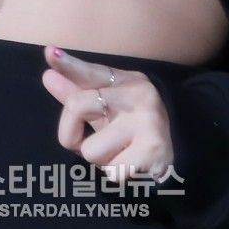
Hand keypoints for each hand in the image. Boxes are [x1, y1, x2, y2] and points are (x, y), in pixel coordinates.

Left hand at [42, 46, 173, 177]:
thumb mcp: (107, 110)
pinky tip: (133, 167)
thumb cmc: (133, 132)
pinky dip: (116, 175)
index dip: (68, 64)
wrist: (180, 158)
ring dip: (100, 161)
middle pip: (76, 106)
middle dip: (71, 135)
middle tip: (88, 144)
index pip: (91, 71)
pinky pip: (110, 171)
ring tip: (121, 154)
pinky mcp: (152, 150)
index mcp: (126, 81)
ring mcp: (147, 121)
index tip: (50, 52)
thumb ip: (77, 94)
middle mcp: (139, 95)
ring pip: (90, 150)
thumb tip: (48, 75)